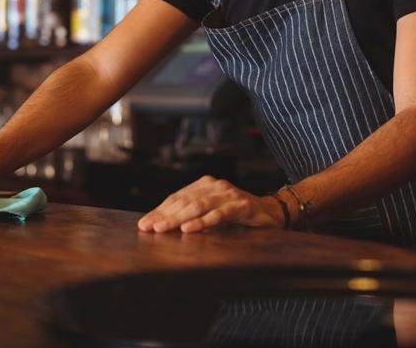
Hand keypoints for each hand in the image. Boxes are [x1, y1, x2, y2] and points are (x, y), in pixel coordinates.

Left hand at [137, 175, 282, 232]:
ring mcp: (229, 194)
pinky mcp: (242, 206)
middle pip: (184, 201)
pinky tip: (190, 229)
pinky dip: (203, 222)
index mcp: (205, 185)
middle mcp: (216, 186)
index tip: (144, 224)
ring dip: (179, 218)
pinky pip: (219, 214)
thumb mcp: (211, 215)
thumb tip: (161, 226)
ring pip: (199, 206)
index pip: (177, 198)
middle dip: (164, 215)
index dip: (159, 210)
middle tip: (149, 228)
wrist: (271, 213)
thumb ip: (192, 216)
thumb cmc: (238, 216)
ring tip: (163, 229)